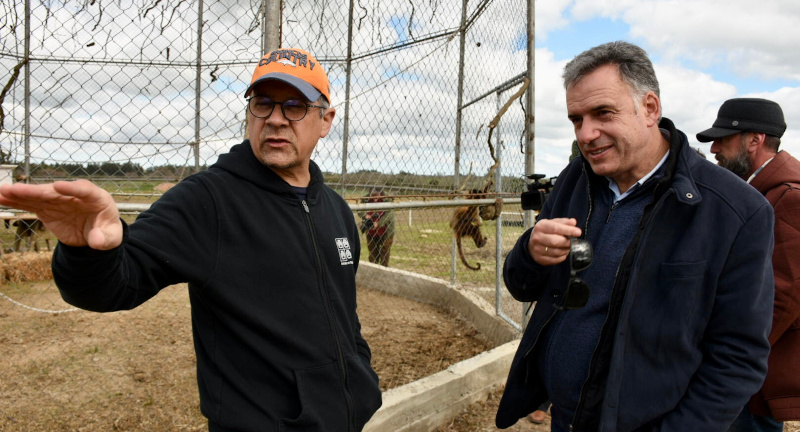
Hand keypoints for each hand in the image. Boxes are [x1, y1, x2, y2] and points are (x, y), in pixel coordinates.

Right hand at [0, 179, 122, 249]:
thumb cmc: (107, 231)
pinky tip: (1, 198)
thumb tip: (96, 241)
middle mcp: (75, 195)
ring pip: (39, 196)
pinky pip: (31, 204)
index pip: (84, 190)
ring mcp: (59, 200)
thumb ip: (105, 238)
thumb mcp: (112, 238)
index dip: (71, 188)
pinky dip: (17, 202)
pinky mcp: (47, 208)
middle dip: (36, 191)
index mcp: (96, 198)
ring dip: (20, 194)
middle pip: (54, 192)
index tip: (57, 186)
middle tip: (17, 189)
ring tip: (3, 191)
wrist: (96, 233)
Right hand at [530, 218, 581, 264]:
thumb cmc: (546, 232)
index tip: (578, 232)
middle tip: (574, 241)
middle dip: (568, 242)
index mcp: (541, 226)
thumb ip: (564, 222)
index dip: (568, 230)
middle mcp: (537, 238)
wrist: (532, 243)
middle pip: (556, 241)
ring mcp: (537, 249)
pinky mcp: (540, 259)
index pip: (556, 228)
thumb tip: (573, 222)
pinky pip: (555, 260)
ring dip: (566, 250)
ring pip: (556, 252)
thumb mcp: (553, 223)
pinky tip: (563, 252)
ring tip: (568, 246)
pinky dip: (562, 256)